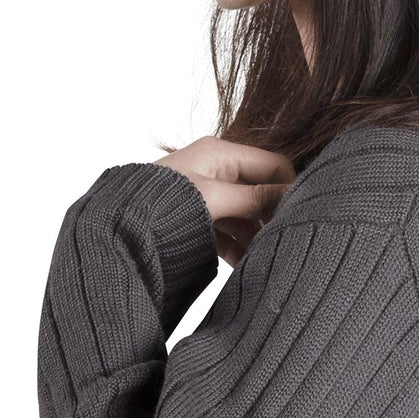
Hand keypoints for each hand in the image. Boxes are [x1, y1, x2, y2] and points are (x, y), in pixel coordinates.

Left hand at [155, 136, 293, 265]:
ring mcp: (208, 195)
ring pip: (247, 215)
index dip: (290, 188)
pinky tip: (247, 264)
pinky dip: (239, 247)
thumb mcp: (214, 199)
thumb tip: (295, 198)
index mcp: (221, 152)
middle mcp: (217, 170)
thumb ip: (256, 199)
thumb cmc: (162, 204)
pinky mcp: (200, 220)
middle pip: (262, 191)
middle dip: (273, 216)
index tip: (299, 216)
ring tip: (266, 256)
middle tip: (285, 240)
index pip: (274, 164)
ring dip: (257, 235)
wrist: (119, 228)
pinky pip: (229, 231)